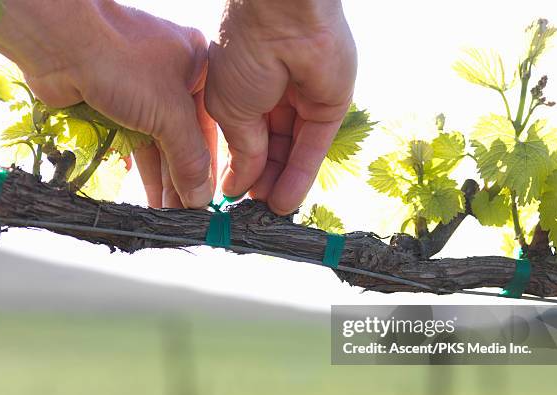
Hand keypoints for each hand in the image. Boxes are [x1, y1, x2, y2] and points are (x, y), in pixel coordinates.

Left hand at [0, 0, 216, 208]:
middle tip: (186, 214)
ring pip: (159, 144)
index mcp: (199, 68)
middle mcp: (174, 79)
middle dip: (183, 179)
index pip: (212, 127)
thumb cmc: (123, 64)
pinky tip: (148, 196)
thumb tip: (200, 198)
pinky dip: (141, 169)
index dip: (209, 166)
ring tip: (167, 213)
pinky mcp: (116, 104)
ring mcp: (143, 91)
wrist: (59, 42)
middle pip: (184, 140)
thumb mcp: (170, 115)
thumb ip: (190, 159)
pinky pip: (135, 143)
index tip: (208, 198)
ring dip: (163, 180)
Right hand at [205, 0, 356, 214]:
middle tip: (253, 210)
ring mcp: (301, 101)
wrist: (282, 19)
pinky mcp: (328, 108)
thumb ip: (240, 151)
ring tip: (271, 213)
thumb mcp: (228, 110)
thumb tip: (237, 184)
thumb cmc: (243, 54)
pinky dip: (301, 175)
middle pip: (269, 148)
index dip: (239, 168)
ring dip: (281, 183)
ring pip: (291, 152)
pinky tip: (286, 201)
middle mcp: (272, 96)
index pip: (242, 138)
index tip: (231, 196)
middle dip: (261, 180)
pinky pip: (313, 148)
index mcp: (241, 89)